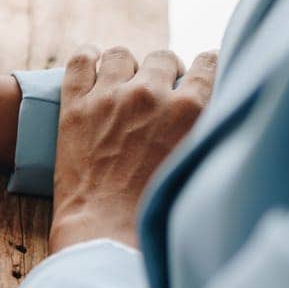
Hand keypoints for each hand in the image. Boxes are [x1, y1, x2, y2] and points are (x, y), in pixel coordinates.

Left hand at [50, 46, 217, 252]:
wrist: (106, 233)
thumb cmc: (159, 210)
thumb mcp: (200, 163)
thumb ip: (208, 128)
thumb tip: (213, 110)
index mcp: (189, 108)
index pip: (207, 63)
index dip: (204, 69)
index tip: (197, 77)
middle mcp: (150, 94)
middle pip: (163, 57)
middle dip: (163, 73)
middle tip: (157, 95)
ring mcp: (109, 97)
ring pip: (121, 54)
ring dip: (125, 67)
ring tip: (122, 84)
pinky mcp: (75, 106)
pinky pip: (80, 59)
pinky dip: (87, 58)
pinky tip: (91, 65)